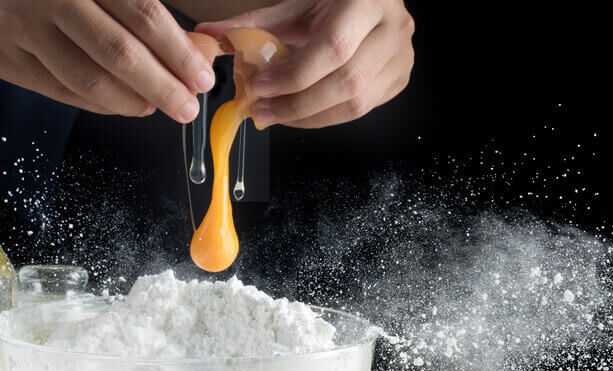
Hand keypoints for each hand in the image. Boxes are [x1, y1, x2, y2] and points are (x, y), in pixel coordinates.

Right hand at [0, 0, 216, 120]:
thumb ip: (128, 8)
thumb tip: (186, 49)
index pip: (142, 13)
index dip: (177, 51)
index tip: (201, 76)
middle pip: (119, 51)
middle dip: (163, 85)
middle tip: (187, 106)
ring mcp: (21, 28)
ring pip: (90, 78)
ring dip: (132, 100)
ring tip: (158, 107)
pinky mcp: (2, 58)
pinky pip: (63, 91)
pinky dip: (101, 103)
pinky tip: (124, 104)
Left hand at [196, 0, 413, 128]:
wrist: (370, 0)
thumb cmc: (333, 1)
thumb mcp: (296, 6)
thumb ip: (254, 24)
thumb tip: (209, 36)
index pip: (333, 48)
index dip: (293, 75)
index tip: (259, 86)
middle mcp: (393, 28)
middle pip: (347, 82)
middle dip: (298, 105)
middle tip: (262, 111)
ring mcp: (402, 55)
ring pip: (358, 104)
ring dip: (310, 117)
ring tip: (276, 116)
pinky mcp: (400, 77)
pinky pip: (363, 109)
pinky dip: (327, 116)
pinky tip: (301, 112)